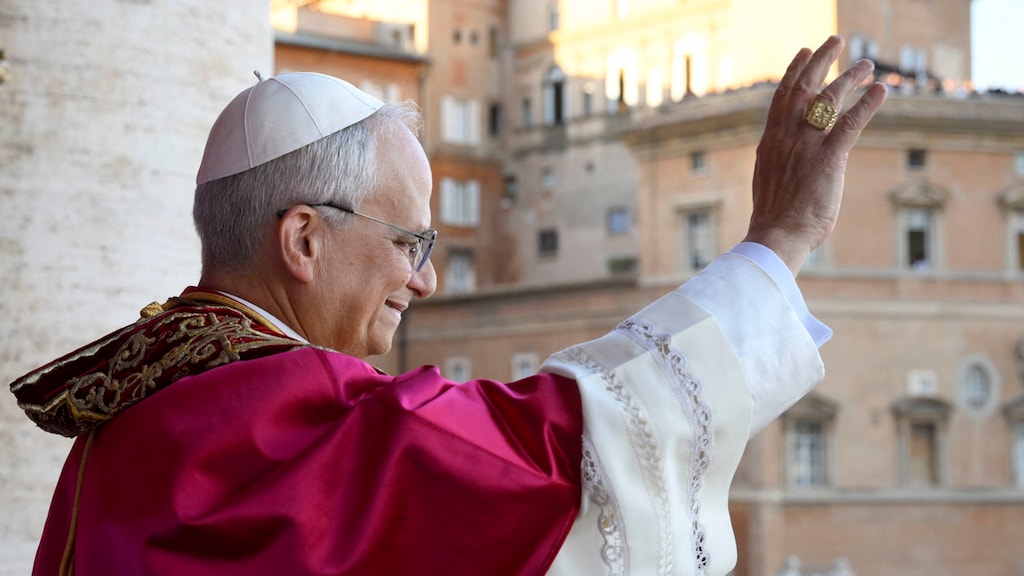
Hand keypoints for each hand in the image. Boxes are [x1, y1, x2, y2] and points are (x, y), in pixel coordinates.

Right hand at [743, 35, 887, 274]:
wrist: (776, 235)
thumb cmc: (774, 216)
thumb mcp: (769, 177)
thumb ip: (779, 156)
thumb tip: (786, 152)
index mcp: (771, 140)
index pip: (782, 95)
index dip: (795, 70)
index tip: (805, 52)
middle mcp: (787, 136)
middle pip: (805, 86)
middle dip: (822, 60)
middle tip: (836, 42)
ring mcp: (807, 146)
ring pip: (830, 99)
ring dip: (850, 77)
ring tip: (867, 65)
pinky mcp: (829, 159)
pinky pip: (852, 123)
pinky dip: (868, 104)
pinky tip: (881, 90)